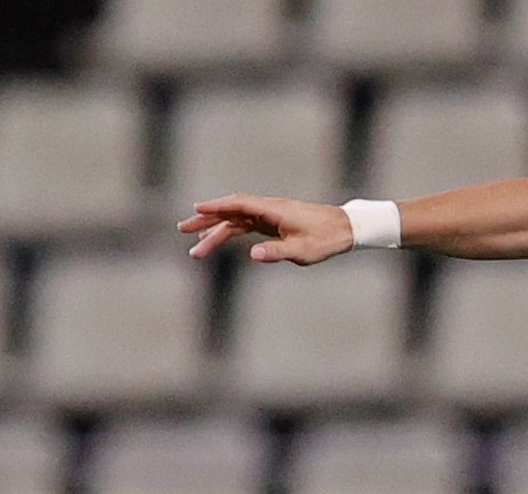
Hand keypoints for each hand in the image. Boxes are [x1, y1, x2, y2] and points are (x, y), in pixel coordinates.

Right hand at [180, 194, 352, 264]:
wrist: (345, 229)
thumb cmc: (325, 239)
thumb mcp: (302, 251)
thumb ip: (277, 252)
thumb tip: (253, 254)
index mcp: (273, 210)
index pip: (238, 205)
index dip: (216, 206)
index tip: (196, 209)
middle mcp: (267, 209)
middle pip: (231, 211)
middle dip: (206, 220)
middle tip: (183, 229)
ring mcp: (269, 215)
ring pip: (235, 221)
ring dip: (215, 231)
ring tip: (195, 246)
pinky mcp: (272, 223)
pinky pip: (245, 226)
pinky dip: (230, 232)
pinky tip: (217, 240)